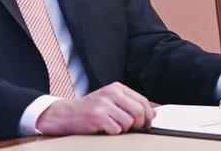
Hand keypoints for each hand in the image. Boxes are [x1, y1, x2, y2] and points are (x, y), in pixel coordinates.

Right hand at [36, 82, 155, 135]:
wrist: (67, 114)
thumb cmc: (91, 109)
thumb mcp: (112, 102)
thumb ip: (131, 105)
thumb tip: (153, 113)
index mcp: (116, 87)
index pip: (142, 100)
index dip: (148, 114)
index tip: (148, 123)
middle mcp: (111, 93)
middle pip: (138, 111)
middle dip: (139, 124)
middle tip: (133, 128)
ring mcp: (104, 104)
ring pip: (128, 122)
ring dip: (123, 129)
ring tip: (113, 125)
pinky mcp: (97, 116)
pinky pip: (116, 130)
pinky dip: (113, 132)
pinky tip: (105, 128)